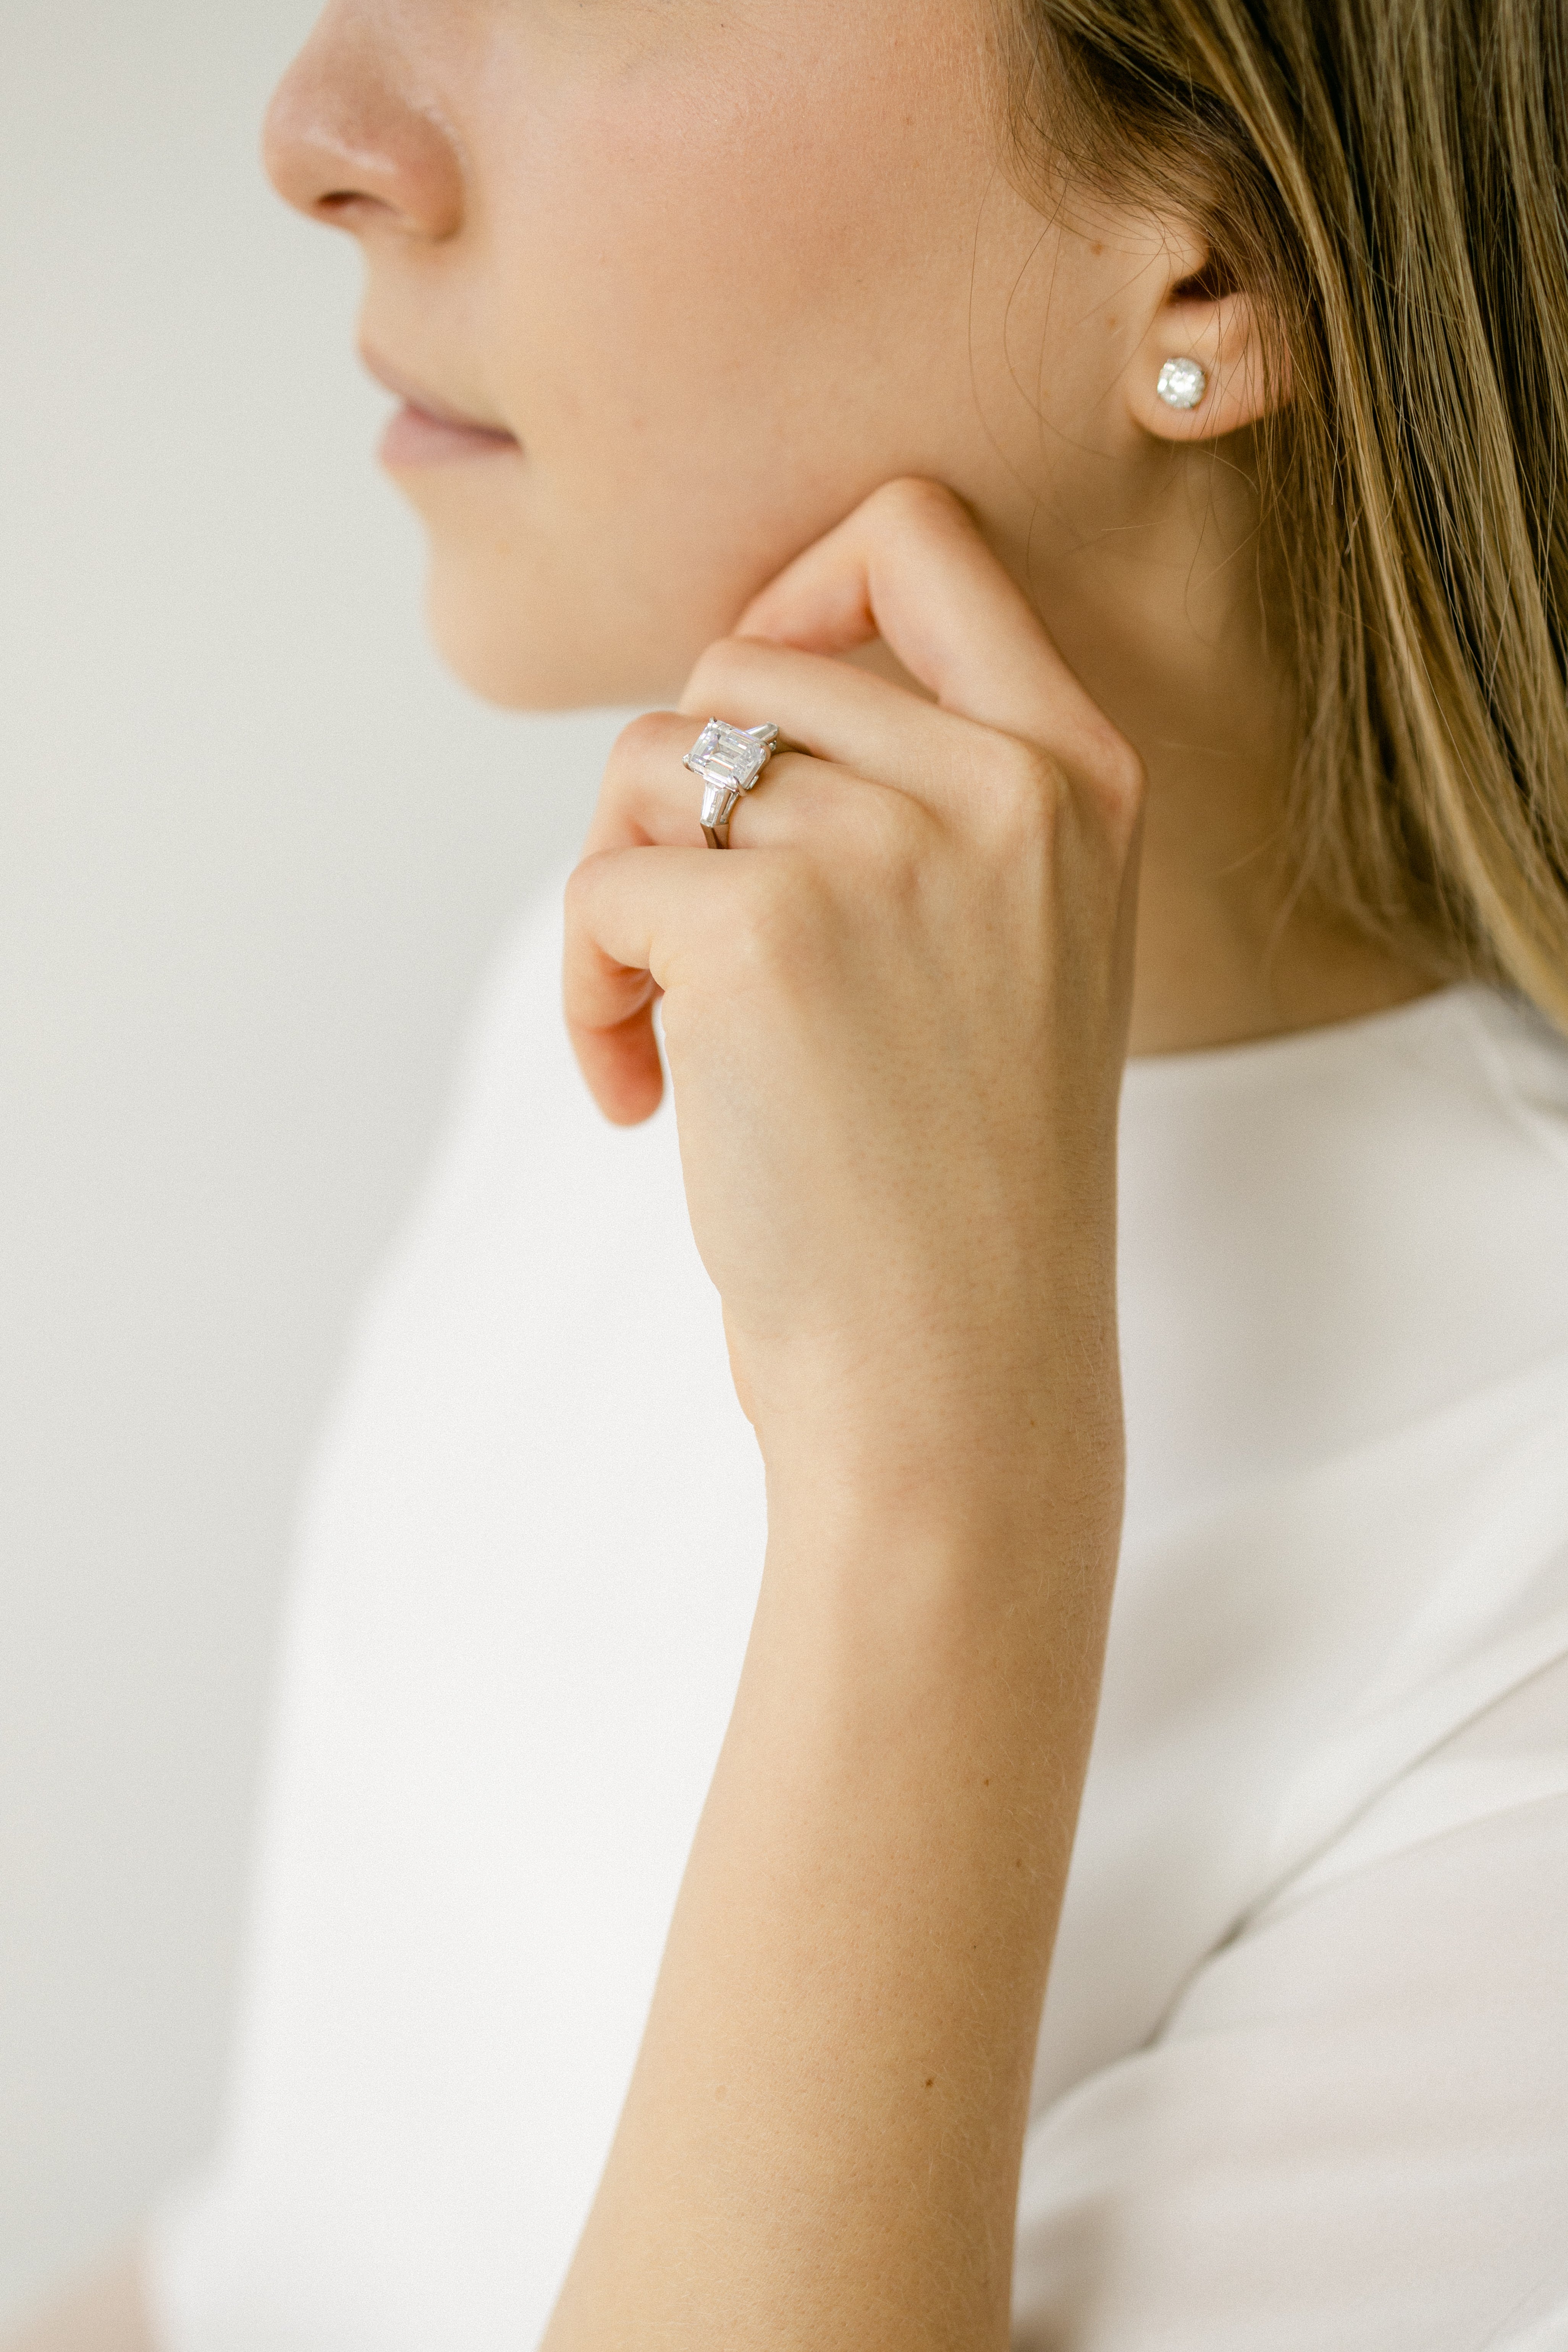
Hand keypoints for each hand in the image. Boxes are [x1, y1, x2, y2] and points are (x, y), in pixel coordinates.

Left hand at [565, 479, 1143, 1518]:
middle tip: (685, 942)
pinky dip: (584, 988)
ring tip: (661, 1031)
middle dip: (673, 799)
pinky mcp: (763, 931)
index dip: (796, 590)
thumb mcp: (1010, 949)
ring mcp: (888, 848)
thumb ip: (923, 799)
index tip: (749, 739)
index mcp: (1075, 775)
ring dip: (619, 894)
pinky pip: (598, 885)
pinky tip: (638, 1096)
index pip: (916, 536)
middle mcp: (1002, 786)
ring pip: (650, 765)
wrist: (957, 1373)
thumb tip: (726, 702)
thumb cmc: (956, 1181)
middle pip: (739, 665)